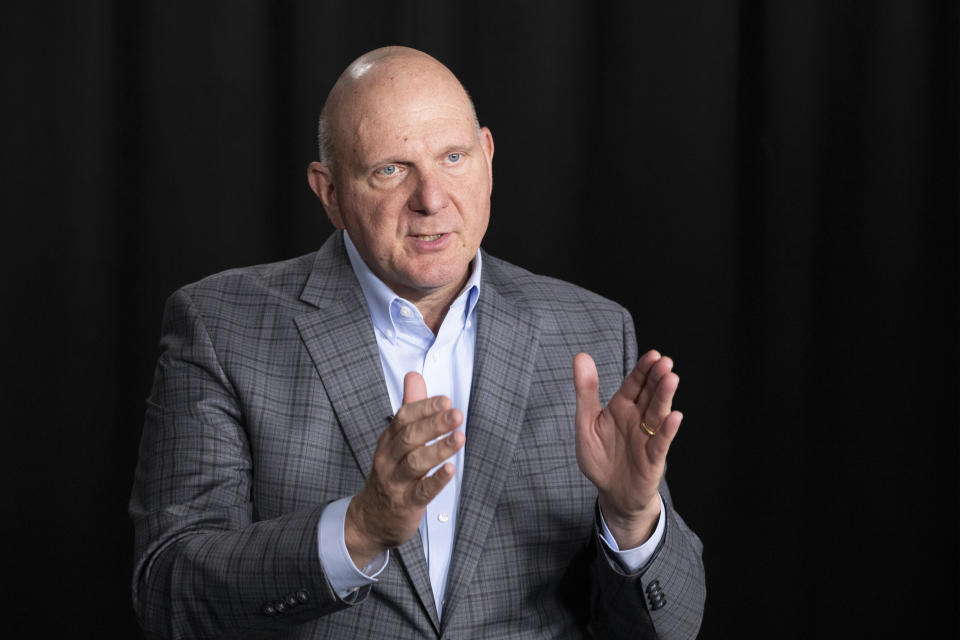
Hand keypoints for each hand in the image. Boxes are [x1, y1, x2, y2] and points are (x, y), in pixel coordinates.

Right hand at [345, 372, 464, 567]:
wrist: (370, 518)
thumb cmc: (390, 472)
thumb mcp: (396, 439)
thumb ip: (409, 407)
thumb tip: (414, 375)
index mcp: (388, 440)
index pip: (404, 418)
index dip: (424, 408)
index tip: (445, 400)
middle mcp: (389, 459)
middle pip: (410, 437)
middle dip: (434, 424)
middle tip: (456, 414)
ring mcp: (396, 482)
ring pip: (415, 462)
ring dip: (438, 449)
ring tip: (459, 438)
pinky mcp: (406, 504)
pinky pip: (421, 492)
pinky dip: (436, 481)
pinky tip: (450, 470)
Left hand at [573, 350, 682, 548]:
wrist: (611, 493)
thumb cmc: (599, 457)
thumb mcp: (586, 422)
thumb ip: (586, 391)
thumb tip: (580, 356)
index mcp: (622, 407)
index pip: (635, 383)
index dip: (644, 369)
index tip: (653, 355)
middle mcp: (638, 418)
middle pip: (650, 394)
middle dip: (657, 378)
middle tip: (665, 362)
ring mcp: (647, 437)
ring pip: (657, 414)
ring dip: (665, 397)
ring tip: (671, 379)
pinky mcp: (652, 458)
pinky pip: (660, 442)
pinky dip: (667, 430)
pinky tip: (674, 417)